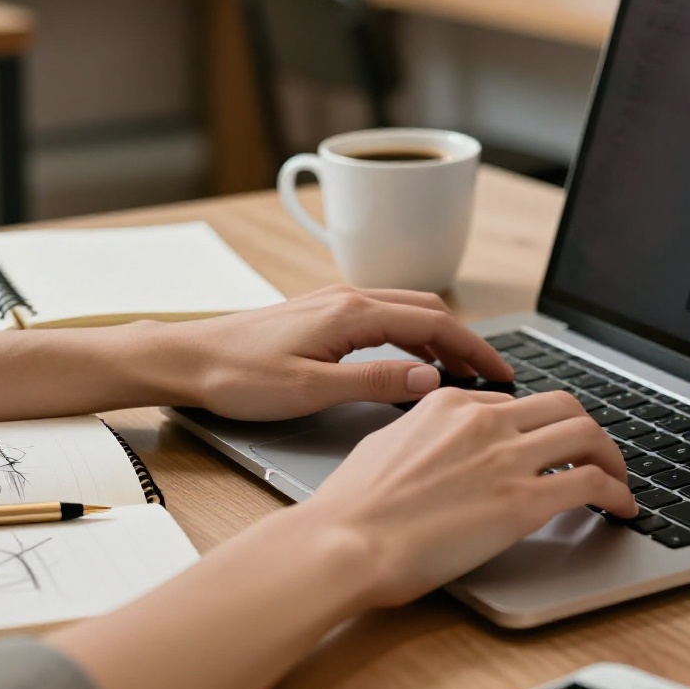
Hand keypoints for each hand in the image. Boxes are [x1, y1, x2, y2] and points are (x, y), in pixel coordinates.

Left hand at [148, 286, 513, 420]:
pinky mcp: (320, 314)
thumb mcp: (311, 390)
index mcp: (352, 313)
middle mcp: (347, 298)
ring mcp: (333, 302)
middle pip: (427, 309)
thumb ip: (375, 384)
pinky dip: (411, 335)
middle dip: (466, 339)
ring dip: (439, 336)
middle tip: (492, 375)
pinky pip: (382, 316)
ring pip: (406, 310)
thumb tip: (431, 380)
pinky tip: (411, 362)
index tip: (502, 372)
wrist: (186, 359)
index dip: (475, 349)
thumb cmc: (238, 378)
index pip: (434, 324)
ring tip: (461, 372)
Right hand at [299, 388, 637, 608]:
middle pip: (563, 406)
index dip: (538, 426)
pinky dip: (617, 494)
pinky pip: (591, 484)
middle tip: (595, 455)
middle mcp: (484, 421)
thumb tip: (433, 447)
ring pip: (588, 435)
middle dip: (588, 430)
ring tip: (618, 480)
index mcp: (448, 403)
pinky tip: (622, 509)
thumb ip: (420, 436)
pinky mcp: (523, 502)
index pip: (515, 402)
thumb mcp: (384, 446)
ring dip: (612, 457)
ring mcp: (507, 459)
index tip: (546, 446)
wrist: (346, 541)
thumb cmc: (351, 508)